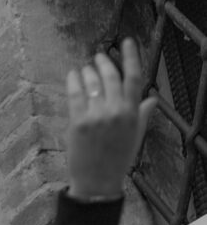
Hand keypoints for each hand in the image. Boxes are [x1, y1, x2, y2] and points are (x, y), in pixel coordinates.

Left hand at [66, 37, 155, 200]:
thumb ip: (142, 115)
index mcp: (132, 114)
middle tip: (99, 57)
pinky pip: (75, 94)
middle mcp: (115, 111)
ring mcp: (95, 116)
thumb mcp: (135, 137)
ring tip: (85, 68)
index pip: (134, 77)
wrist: (97, 183)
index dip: (130, 57)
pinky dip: (73, 81)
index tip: (127, 41)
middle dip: (104, 63)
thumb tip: (152, 100)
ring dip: (88, 71)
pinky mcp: (77, 122)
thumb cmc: (117, 160)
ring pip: (92, 83)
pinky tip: (73, 75)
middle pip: (111, 77)